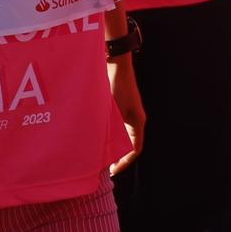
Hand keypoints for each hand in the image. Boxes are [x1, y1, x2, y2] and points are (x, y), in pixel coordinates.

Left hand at [108, 55, 145, 174]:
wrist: (114, 61)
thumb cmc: (116, 84)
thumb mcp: (112, 110)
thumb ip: (109, 130)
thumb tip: (101, 150)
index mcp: (137, 122)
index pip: (135, 149)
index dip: (124, 162)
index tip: (113, 171)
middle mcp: (133, 119)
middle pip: (127, 144)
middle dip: (116, 156)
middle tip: (102, 165)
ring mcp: (126, 112)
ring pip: (118, 135)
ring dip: (109, 144)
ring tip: (96, 152)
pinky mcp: (117, 106)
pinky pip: (113, 125)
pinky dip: (105, 133)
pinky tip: (93, 134)